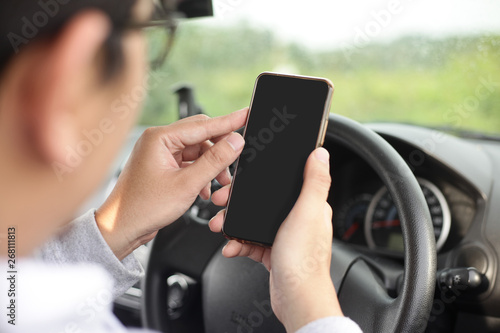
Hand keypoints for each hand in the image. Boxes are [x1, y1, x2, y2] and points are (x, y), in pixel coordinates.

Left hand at [96, 108, 247, 259]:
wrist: (121, 229)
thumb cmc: (143, 208)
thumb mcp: (187, 184)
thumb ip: (214, 161)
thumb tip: (235, 141)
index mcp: (159, 138)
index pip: (203, 124)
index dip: (228, 122)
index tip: (246, 114)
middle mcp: (158, 141)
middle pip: (200, 136)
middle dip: (220, 149)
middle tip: (237, 159)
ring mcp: (159, 154)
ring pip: (196, 151)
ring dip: (211, 165)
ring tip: (220, 182)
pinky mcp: (161, 167)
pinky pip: (188, 162)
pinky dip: (200, 173)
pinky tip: (205, 189)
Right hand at [209, 147, 342, 331]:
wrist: (296, 299)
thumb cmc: (304, 260)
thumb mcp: (307, 213)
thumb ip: (314, 182)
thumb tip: (320, 154)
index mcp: (309, 206)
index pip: (283, 183)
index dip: (261, 179)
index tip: (242, 180)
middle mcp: (298, 219)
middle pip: (263, 203)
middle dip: (239, 204)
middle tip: (221, 204)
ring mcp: (285, 236)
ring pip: (254, 222)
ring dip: (234, 224)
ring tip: (220, 226)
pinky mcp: (274, 252)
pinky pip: (251, 243)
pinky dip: (239, 243)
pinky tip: (231, 246)